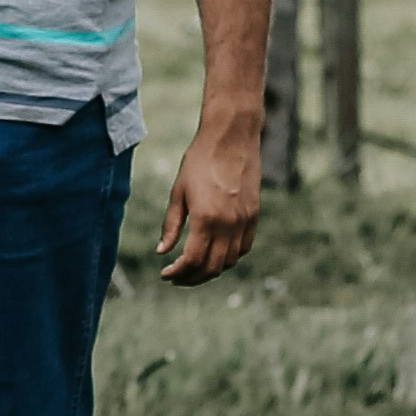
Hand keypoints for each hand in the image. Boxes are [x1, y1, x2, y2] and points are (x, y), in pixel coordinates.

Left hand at [156, 130, 261, 283]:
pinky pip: (244, 247)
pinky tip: (215, 253)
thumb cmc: (199, 160)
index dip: (178, 273)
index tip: (165, 274)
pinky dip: (229, 257)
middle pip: (213, 267)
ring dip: (211, 270)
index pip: (193, 260)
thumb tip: (162, 251)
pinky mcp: (254, 215)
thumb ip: (172, 225)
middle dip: (192, 278)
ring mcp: (244, 220)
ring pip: (230, 261)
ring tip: (194, 268)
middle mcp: (229, 224)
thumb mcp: (178, 192)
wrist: (231, 137)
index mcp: (206, 218)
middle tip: (177, 278)